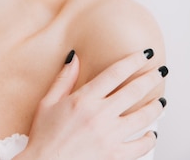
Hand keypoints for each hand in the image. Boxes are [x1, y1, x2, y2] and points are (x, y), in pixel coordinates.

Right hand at [17, 49, 166, 159]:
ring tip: (161, 101)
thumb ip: (64, 78)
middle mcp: (99, 115)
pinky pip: (140, 147)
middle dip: (150, 78)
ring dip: (155, 107)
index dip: (133, 61)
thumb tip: (73, 56)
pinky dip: (149, 139)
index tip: (144, 55)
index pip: (115, 74)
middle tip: (160, 71)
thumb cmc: (44, 136)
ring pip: (142, 118)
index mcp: (84, 99)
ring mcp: (109, 136)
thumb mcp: (48, 101)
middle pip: (133, 91)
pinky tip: (152, 133)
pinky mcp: (114, 155)